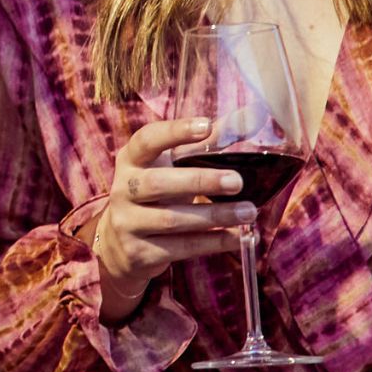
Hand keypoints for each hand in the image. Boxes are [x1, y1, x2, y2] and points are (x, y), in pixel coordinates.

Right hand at [92, 117, 257, 321]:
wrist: (120, 245)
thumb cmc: (156, 195)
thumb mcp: (170, 168)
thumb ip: (205, 144)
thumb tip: (251, 118)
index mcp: (131, 160)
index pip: (147, 140)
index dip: (174, 132)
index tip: (206, 126)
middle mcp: (123, 189)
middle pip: (157, 183)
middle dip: (200, 181)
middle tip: (237, 181)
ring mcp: (127, 223)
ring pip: (171, 220)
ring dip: (215, 216)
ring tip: (249, 212)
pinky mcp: (139, 253)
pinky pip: (180, 248)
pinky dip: (212, 242)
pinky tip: (237, 237)